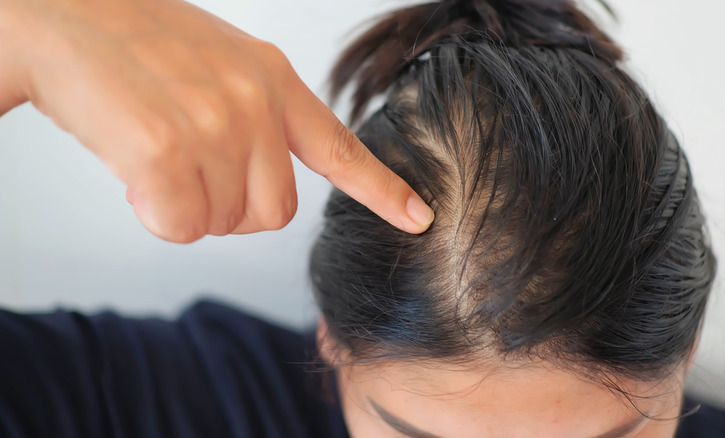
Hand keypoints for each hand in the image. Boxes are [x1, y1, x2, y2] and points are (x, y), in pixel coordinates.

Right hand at [0, 0, 433, 242]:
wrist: (60, 15)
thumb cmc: (135, 44)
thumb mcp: (219, 65)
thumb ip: (255, 117)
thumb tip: (258, 185)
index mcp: (272, 80)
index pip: (339, 146)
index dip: (382, 189)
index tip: (418, 217)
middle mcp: (255, 101)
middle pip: (273, 213)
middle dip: (228, 209)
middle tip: (187, 174)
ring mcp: (215, 123)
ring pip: (222, 222)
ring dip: (185, 208)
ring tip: (153, 159)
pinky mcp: (167, 148)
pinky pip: (180, 225)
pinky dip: (155, 215)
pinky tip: (133, 176)